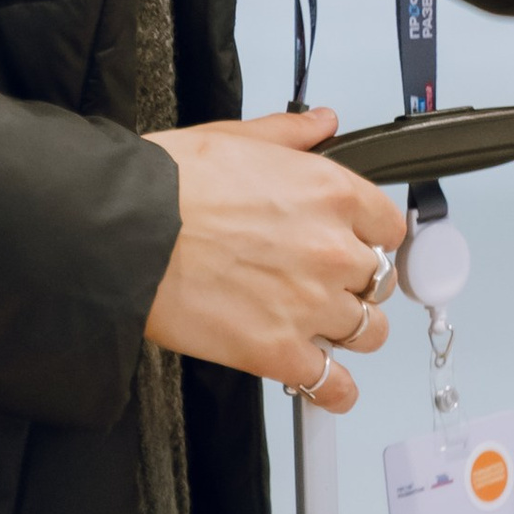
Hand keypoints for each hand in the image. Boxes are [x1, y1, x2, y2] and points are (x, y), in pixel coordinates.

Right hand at [145, 105, 407, 410]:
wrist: (124, 230)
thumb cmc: (169, 184)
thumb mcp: (236, 137)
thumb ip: (291, 134)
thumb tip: (321, 123)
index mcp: (329, 193)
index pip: (389, 226)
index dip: (371, 237)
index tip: (357, 244)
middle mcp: (330, 250)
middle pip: (379, 280)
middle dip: (355, 283)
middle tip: (325, 283)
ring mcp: (309, 305)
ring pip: (367, 332)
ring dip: (349, 332)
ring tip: (323, 328)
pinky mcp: (277, 352)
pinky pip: (332, 385)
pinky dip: (334, 390)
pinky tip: (327, 383)